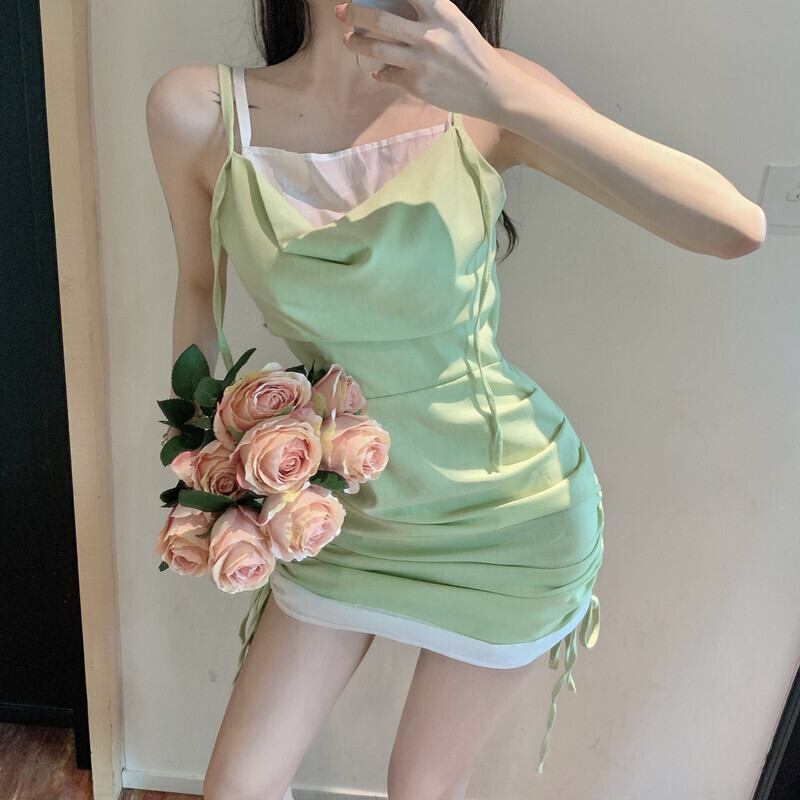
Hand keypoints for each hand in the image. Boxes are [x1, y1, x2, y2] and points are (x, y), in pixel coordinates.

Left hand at [335, 0, 513, 120]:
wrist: (490, 88)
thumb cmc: (473, 53)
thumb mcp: (455, 23)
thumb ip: (428, 13)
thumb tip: (394, 9)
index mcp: (440, 11)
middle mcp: (429, 34)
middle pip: (380, 19)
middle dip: (355, 13)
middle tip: (341, 11)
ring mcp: (421, 61)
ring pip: (377, 49)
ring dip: (357, 43)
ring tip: (348, 40)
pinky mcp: (417, 84)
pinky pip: (388, 74)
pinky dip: (380, 72)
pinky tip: (377, 70)